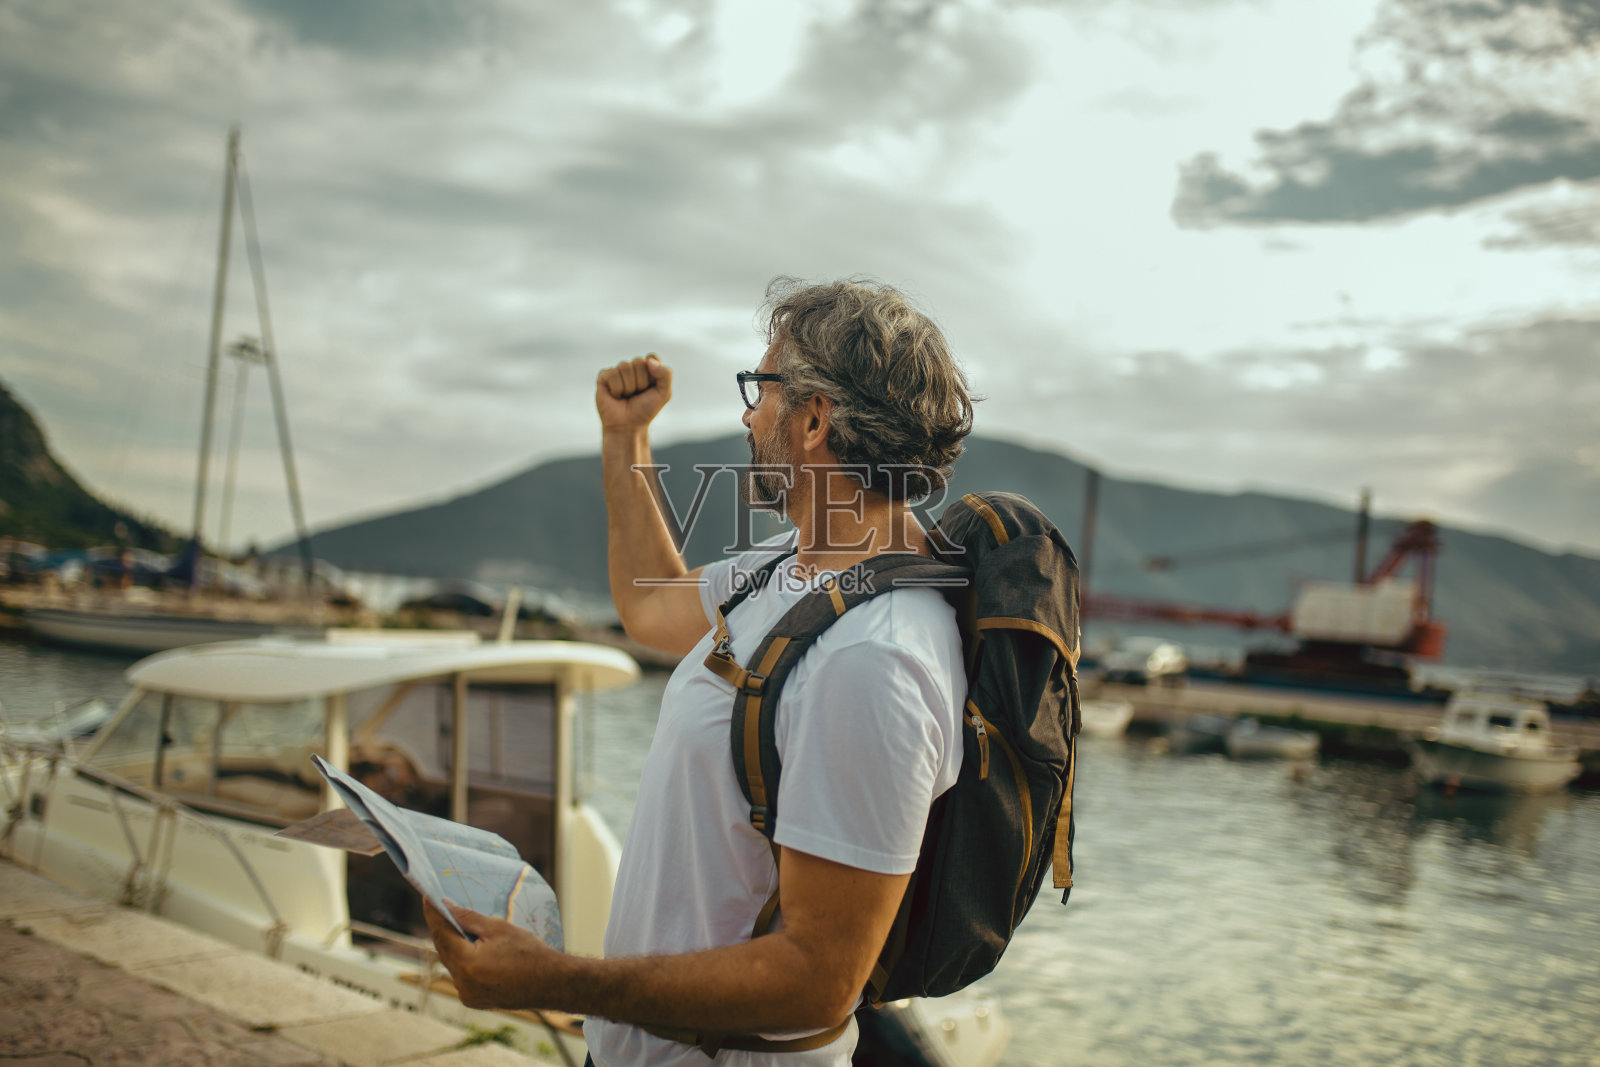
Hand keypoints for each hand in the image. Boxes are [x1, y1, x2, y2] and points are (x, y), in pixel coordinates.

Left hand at [423, 898, 560, 1010]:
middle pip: (444, 950)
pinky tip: (469, 947)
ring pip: (452, 963)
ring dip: (452, 944)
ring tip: (456, 924)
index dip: (433, 913)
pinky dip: (462, 960)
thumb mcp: (498, 928)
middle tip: (440, 907)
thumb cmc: (528, 952)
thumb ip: (468, 918)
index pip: (441, 933)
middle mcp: (462, 983)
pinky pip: (461, 975)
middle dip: (442, 928)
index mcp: (466, 964)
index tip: (428, 896)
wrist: (550, 983)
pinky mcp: (474, 1000)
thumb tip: (446, 907)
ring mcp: (467, 995)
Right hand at [596, 354, 671, 432]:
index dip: (653, 375)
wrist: (628, 426)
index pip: (652, 357)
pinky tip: (616, 396)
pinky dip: (617, 389)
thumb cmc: (645, 410)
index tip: (651, 388)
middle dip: (641, 382)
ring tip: (626, 396)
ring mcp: (617, 371)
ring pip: (625, 367)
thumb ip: (666, 374)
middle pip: (639, 361)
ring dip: (629, 387)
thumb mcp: (664, 394)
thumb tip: (648, 361)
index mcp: (647, 368)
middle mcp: (632, 367)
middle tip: (637, 394)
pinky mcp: (604, 376)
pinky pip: (612, 374)